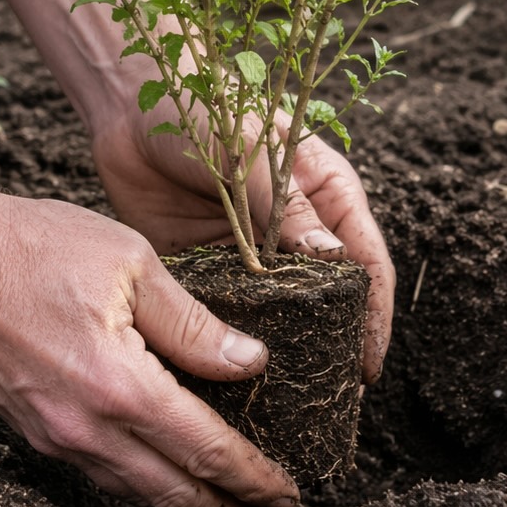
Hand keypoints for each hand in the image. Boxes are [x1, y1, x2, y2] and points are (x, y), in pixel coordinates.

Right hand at [0, 189, 299, 506]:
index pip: (205, 448)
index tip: (288, 491)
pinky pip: (97, 473)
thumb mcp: (130, 262)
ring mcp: (50, 435)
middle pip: (172, 491)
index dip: (253, 475)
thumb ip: (193, 322)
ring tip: (226, 506)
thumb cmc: (31, 244)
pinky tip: (159, 472)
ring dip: (184, 505)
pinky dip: (139, 485)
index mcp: (118, 384)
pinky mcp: (28, 427)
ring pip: (132, 491)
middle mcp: (83, 426)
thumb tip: (249, 362)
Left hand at [92, 103, 395, 383]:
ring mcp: (252, 252)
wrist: (132, 103)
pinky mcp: (209, 264)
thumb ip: (289, 208)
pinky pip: (227, 311)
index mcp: (325, 194)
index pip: (364, 261)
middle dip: (333, 344)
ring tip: (284, 404)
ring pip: (278, 313)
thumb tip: (335, 261)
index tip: (369, 364)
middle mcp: (295, 230)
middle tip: (331, 400)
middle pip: (327, 298)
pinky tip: (229, 380)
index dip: (373, 314)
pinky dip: (230, 341)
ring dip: (280, 351)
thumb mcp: (253, 154)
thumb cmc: (207, 107)